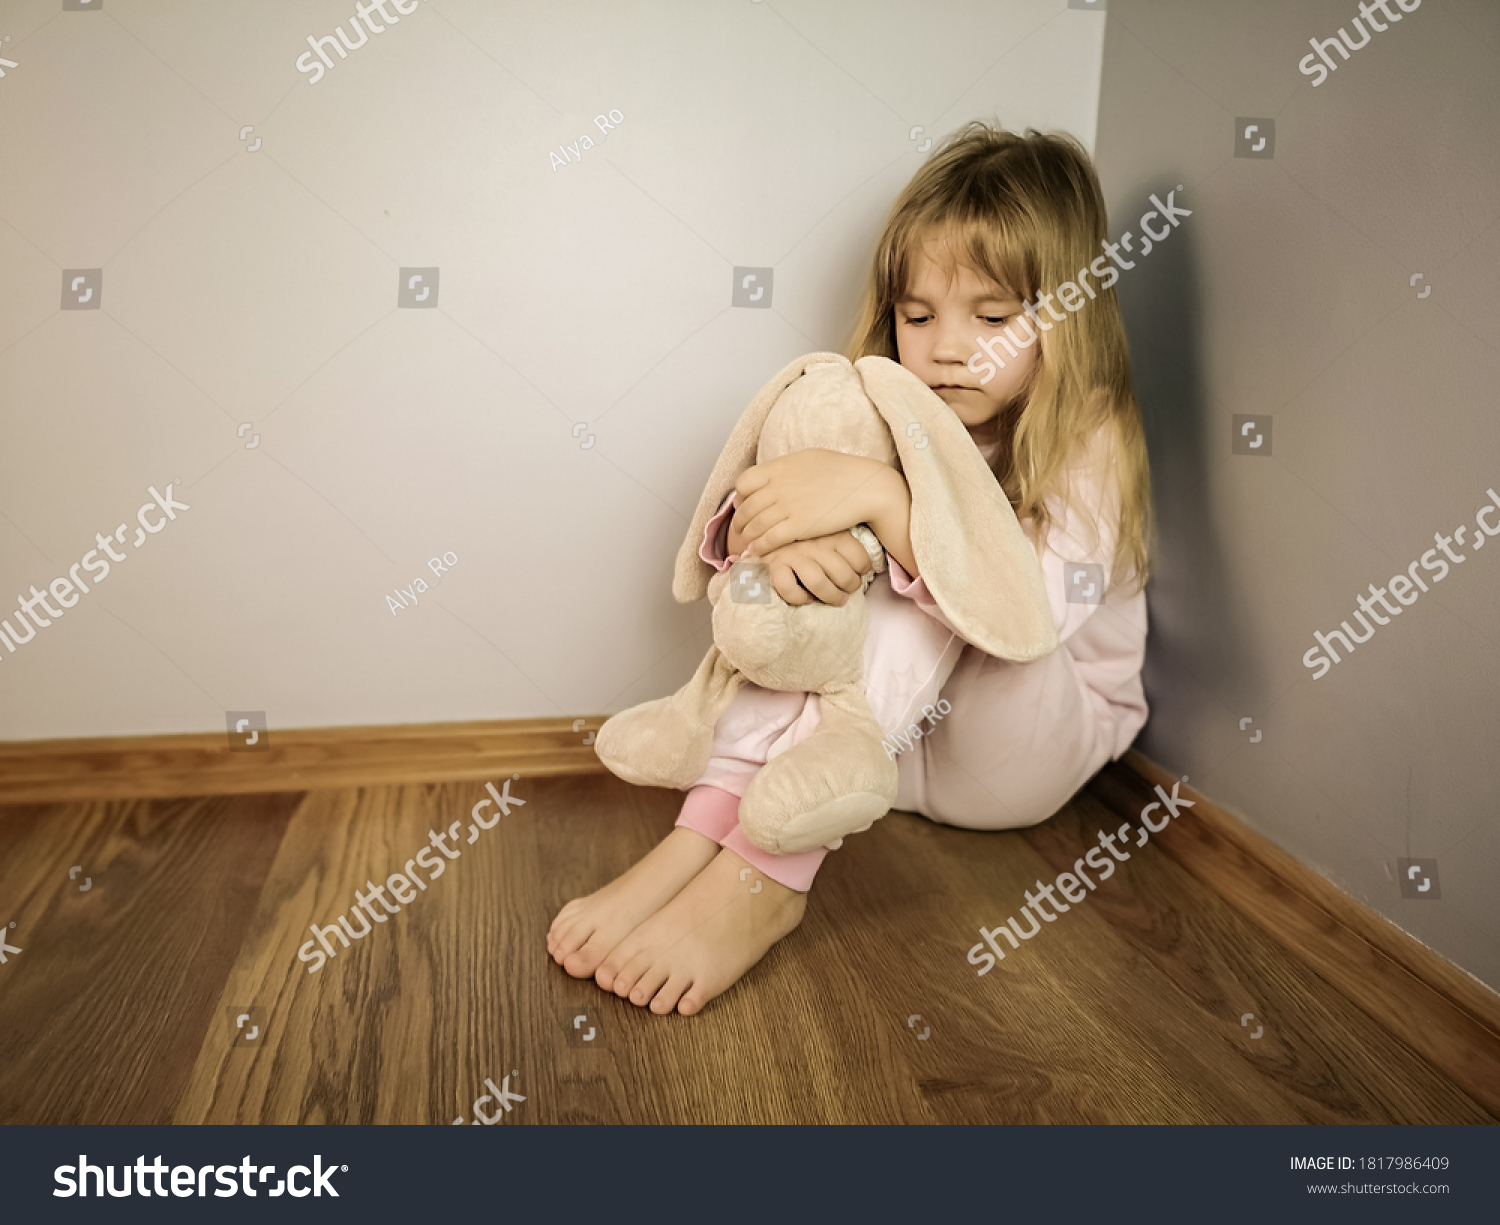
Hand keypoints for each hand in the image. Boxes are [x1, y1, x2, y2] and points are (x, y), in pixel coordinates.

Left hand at [734, 449, 890, 556]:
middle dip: (739, 521)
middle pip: (746, 507)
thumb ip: (787, 468)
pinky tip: (758, 550)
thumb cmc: (842, 471)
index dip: (740, 497)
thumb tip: (775, 473)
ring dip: (747, 536)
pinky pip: (770, 538)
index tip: (742, 505)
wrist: (865, 487)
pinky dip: (760, 546)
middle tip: (738, 530)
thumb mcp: (808, 459)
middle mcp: (779, 486)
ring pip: (755, 525)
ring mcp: (788, 506)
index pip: (745, 483)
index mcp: (780, 467)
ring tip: (746, 543)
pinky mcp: (799, 526)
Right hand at [751, 531, 874, 606]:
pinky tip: (805, 598)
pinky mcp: (774, 565)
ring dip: (830, 597)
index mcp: (832, 532)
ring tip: (835, 600)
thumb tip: (866, 566)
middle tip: (847, 592)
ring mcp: (794, 553)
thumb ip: (843, 543)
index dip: (863, 571)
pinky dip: (799, 598)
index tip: (859, 574)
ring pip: (818, 583)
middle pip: (842, 574)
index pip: (859, 557)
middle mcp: (814, 542)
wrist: (763, 529)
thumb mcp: (828, 530)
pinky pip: (789, 588)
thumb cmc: (803, 536)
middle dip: (850, 588)